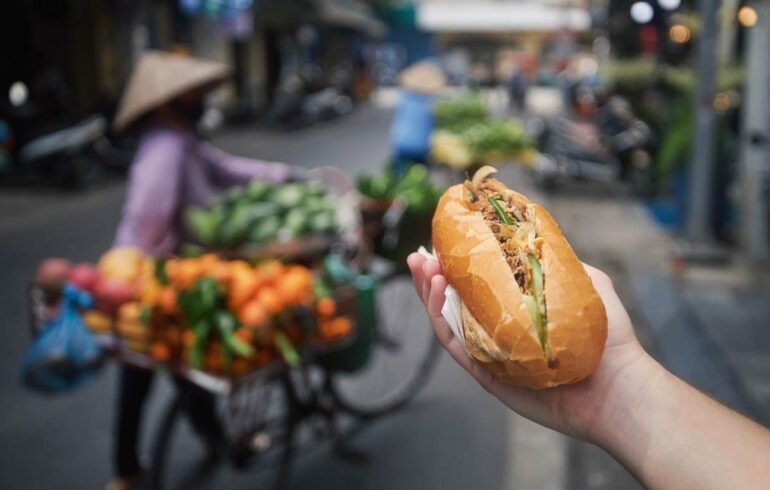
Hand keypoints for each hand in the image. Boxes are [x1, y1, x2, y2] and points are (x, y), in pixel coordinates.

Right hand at [406, 252, 661, 441]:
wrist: (618, 384)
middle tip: (419, 256)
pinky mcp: (488, 375)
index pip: (478, 286)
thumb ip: (559, 261)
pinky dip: (441, 320)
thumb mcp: (587, 283)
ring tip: (424, 268)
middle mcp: (499, 332)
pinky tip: (438, 292)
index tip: (442, 242)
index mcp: (516, 312)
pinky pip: (456, 346)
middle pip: (454, 303)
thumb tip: (535, 236)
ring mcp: (492, 353)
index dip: (456, 265)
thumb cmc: (608, 337)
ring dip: (429, 294)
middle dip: (432, 278)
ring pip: (448, 323)